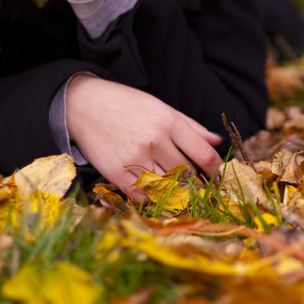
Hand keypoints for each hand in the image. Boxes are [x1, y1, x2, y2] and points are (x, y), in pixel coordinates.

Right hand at [65, 77, 222, 199]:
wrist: (85, 106)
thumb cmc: (127, 105)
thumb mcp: (161, 108)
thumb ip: (190, 126)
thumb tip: (217, 141)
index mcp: (169, 123)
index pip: (203, 154)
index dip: (216, 170)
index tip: (218, 178)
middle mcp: (155, 140)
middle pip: (187, 174)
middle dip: (196, 183)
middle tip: (198, 188)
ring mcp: (136, 158)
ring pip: (168, 187)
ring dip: (176, 193)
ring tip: (178, 192)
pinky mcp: (117, 173)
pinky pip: (143, 196)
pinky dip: (152, 199)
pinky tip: (155, 194)